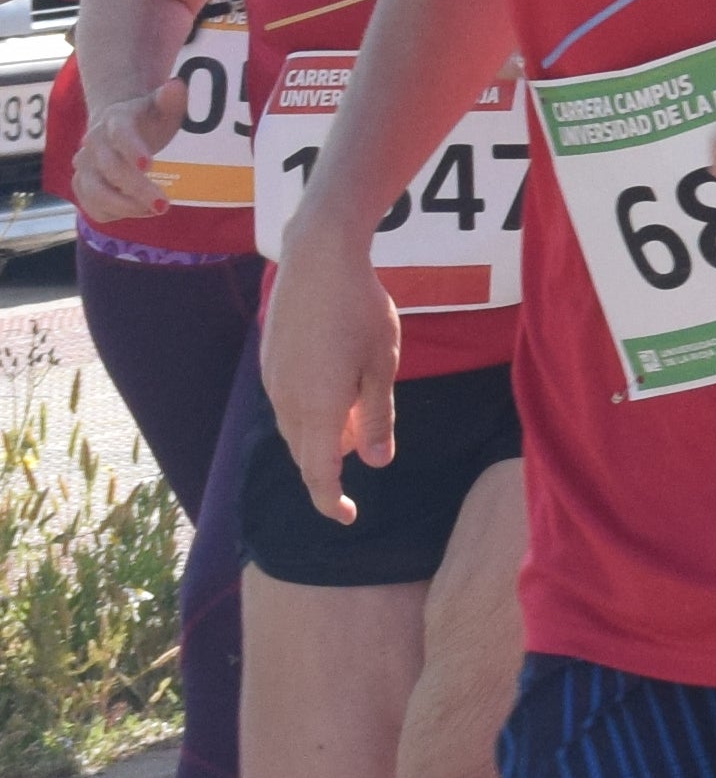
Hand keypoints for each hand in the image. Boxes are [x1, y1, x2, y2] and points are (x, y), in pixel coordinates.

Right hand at [66, 85, 170, 225]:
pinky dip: (113, 213)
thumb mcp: (161, 107)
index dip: (131, 149)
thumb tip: (176, 85)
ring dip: (123, 205)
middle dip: (135, 188)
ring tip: (155, 211)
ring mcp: (84, 167)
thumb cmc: (147, 119)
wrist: (117, 127)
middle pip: (109, 169)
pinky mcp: (83, 186)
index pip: (119, 134)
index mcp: (114, 121)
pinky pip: (91, 206)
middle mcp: (94, 145)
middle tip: (164, 205)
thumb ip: (170, 99)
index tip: (148, 166)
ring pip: (94, 191)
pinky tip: (138, 211)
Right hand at [258, 247, 403, 537]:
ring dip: (323, 435)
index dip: (330, 500)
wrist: (317, 261)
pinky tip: (337, 388)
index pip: (318, 472)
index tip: (346, 516)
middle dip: (332, 462)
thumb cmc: (361, 311)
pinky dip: (312, 412)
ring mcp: (273, 381)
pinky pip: (289, 404)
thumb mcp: (382, 366)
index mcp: (317, 408)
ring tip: (356, 413)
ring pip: (296, 429)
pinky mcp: (270, 363)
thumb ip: (377, 418)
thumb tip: (375, 462)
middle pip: (304, 453)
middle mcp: (286, 401)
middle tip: (364, 447)